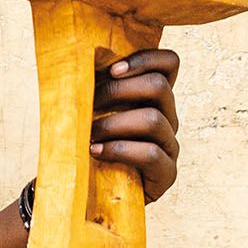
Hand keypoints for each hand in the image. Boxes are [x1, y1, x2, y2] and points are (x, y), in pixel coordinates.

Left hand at [91, 47, 178, 202]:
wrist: (87, 189)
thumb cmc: (87, 143)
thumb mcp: (90, 110)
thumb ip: (94, 86)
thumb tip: (77, 62)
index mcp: (155, 97)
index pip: (169, 64)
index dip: (146, 59)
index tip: (112, 69)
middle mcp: (168, 117)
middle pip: (159, 87)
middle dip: (117, 91)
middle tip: (88, 103)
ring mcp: (170, 145)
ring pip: (153, 120)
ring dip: (113, 123)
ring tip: (89, 133)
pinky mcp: (166, 173)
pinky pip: (151, 154)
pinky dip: (119, 150)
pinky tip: (96, 151)